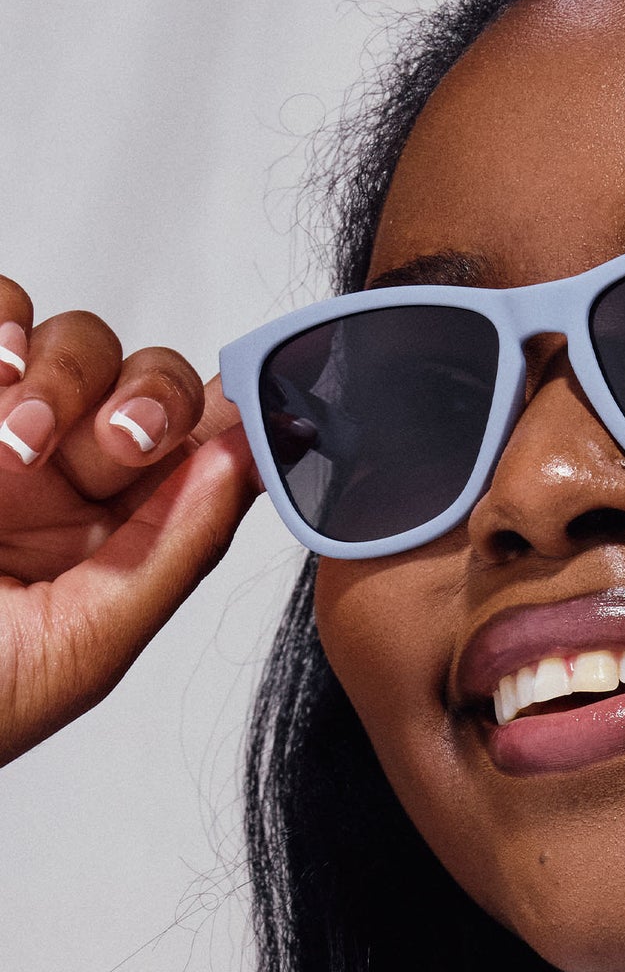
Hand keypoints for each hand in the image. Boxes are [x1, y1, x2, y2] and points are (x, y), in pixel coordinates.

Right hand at [0, 276, 260, 767]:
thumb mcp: (83, 646)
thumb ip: (176, 550)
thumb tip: (253, 459)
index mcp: (118, 536)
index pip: (200, 449)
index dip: (229, 420)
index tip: (244, 411)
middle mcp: (64, 476)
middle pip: (149, 380)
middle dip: (151, 397)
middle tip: (121, 442)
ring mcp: (0, 429)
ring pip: (72, 341)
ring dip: (61, 378)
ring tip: (14, 444)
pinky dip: (1, 325)